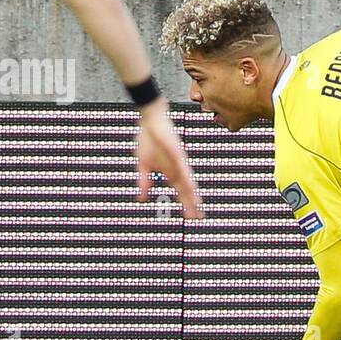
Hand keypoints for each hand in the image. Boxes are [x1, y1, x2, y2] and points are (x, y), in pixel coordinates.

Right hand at [136, 100, 204, 218]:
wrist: (150, 120)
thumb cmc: (148, 140)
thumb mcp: (143, 165)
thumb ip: (144, 182)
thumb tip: (141, 200)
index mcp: (171, 173)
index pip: (181, 192)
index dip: (186, 204)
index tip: (192, 217)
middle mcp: (178, 169)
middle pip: (187, 190)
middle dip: (192, 204)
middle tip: (199, 218)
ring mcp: (178, 161)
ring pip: (187, 180)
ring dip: (192, 193)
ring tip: (197, 206)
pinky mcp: (177, 152)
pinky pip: (182, 166)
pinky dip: (186, 176)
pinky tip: (190, 185)